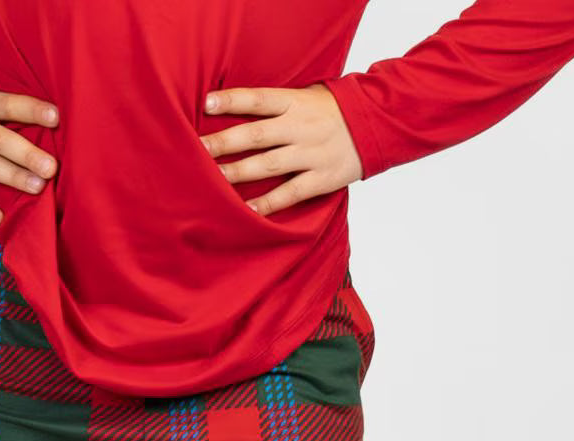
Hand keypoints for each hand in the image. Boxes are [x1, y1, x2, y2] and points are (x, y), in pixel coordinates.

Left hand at [200, 83, 361, 215]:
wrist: (376, 125)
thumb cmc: (333, 111)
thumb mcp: (308, 97)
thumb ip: (278, 105)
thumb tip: (239, 111)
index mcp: (295, 102)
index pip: (258, 99)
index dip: (232, 101)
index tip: (206, 104)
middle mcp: (300, 127)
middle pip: (256, 134)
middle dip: (224, 143)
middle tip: (197, 151)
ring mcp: (311, 153)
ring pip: (268, 165)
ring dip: (238, 173)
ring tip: (212, 181)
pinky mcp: (322, 178)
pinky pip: (290, 193)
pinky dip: (268, 204)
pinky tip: (247, 211)